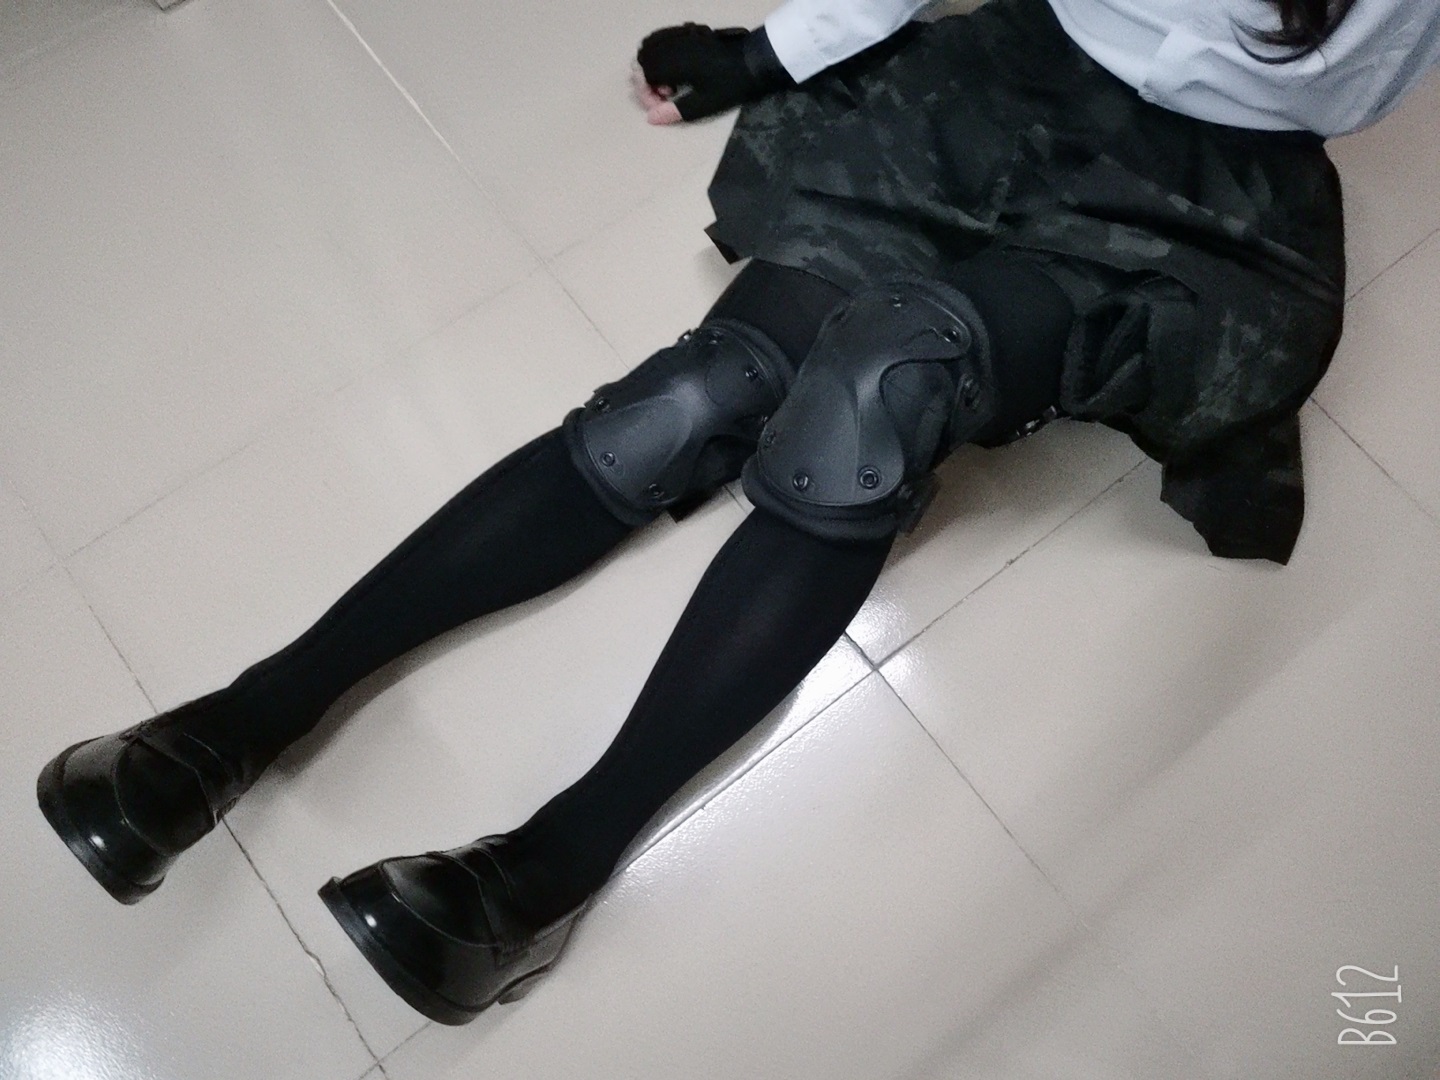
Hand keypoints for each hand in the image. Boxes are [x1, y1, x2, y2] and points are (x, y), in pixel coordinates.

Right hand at [635, 23, 792, 123]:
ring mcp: (680, 35)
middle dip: (646, 80)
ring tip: (669, 82)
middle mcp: (673, 45)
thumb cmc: (729, 85)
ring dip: (651, 66)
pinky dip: (659, 52)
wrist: (753, 61)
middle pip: (643, 59)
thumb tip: (650, 118)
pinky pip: (662, 37)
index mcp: (675, 62)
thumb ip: (674, 111)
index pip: (643, 75)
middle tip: (665, 95)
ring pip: (649, 46)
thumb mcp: (703, 105)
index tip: (660, 105)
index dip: (646, 93)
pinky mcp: (687, 31)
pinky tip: (672, 67)